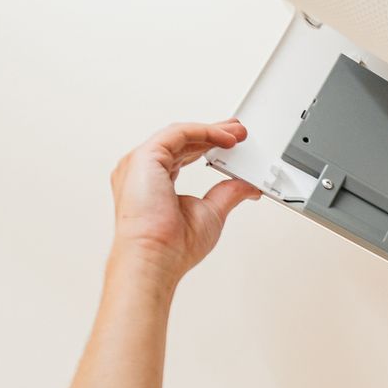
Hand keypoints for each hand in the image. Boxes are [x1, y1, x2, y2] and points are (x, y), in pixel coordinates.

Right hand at [109, 119, 260, 281]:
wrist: (156, 257)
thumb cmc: (173, 246)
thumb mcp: (212, 213)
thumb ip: (228, 194)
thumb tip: (247, 186)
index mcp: (153, 183)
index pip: (182, 156)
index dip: (207, 146)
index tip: (230, 144)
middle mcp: (142, 171)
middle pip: (181, 142)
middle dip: (212, 133)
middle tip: (237, 130)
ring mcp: (139, 164)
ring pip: (180, 135)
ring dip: (211, 131)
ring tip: (237, 132)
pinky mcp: (144, 158)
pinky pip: (178, 134)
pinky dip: (204, 132)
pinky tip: (224, 137)